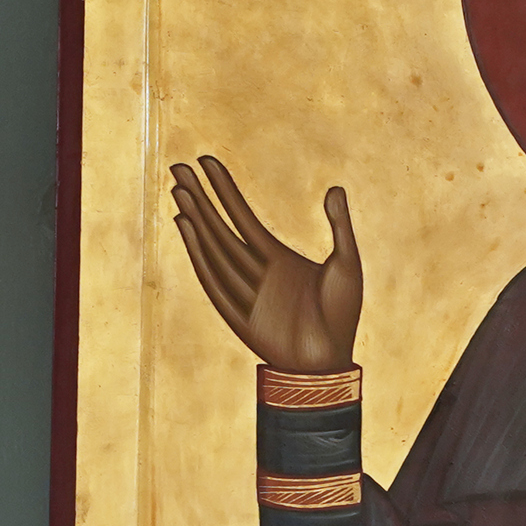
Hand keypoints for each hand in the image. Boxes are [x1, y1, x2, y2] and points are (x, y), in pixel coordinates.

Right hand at [168, 155, 361, 376]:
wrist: (330, 363)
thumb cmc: (342, 317)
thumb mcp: (347, 264)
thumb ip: (340, 226)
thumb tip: (335, 188)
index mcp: (277, 259)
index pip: (243, 216)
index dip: (225, 189)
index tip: (206, 162)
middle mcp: (256, 272)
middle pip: (221, 228)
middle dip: (201, 198)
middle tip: (178, 169)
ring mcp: (246, 293)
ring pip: (214, 249)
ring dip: (196, 220)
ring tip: (178, 192)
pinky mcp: (239, 316)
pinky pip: (214, 281)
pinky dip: (198, 255)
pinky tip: (186, 228)